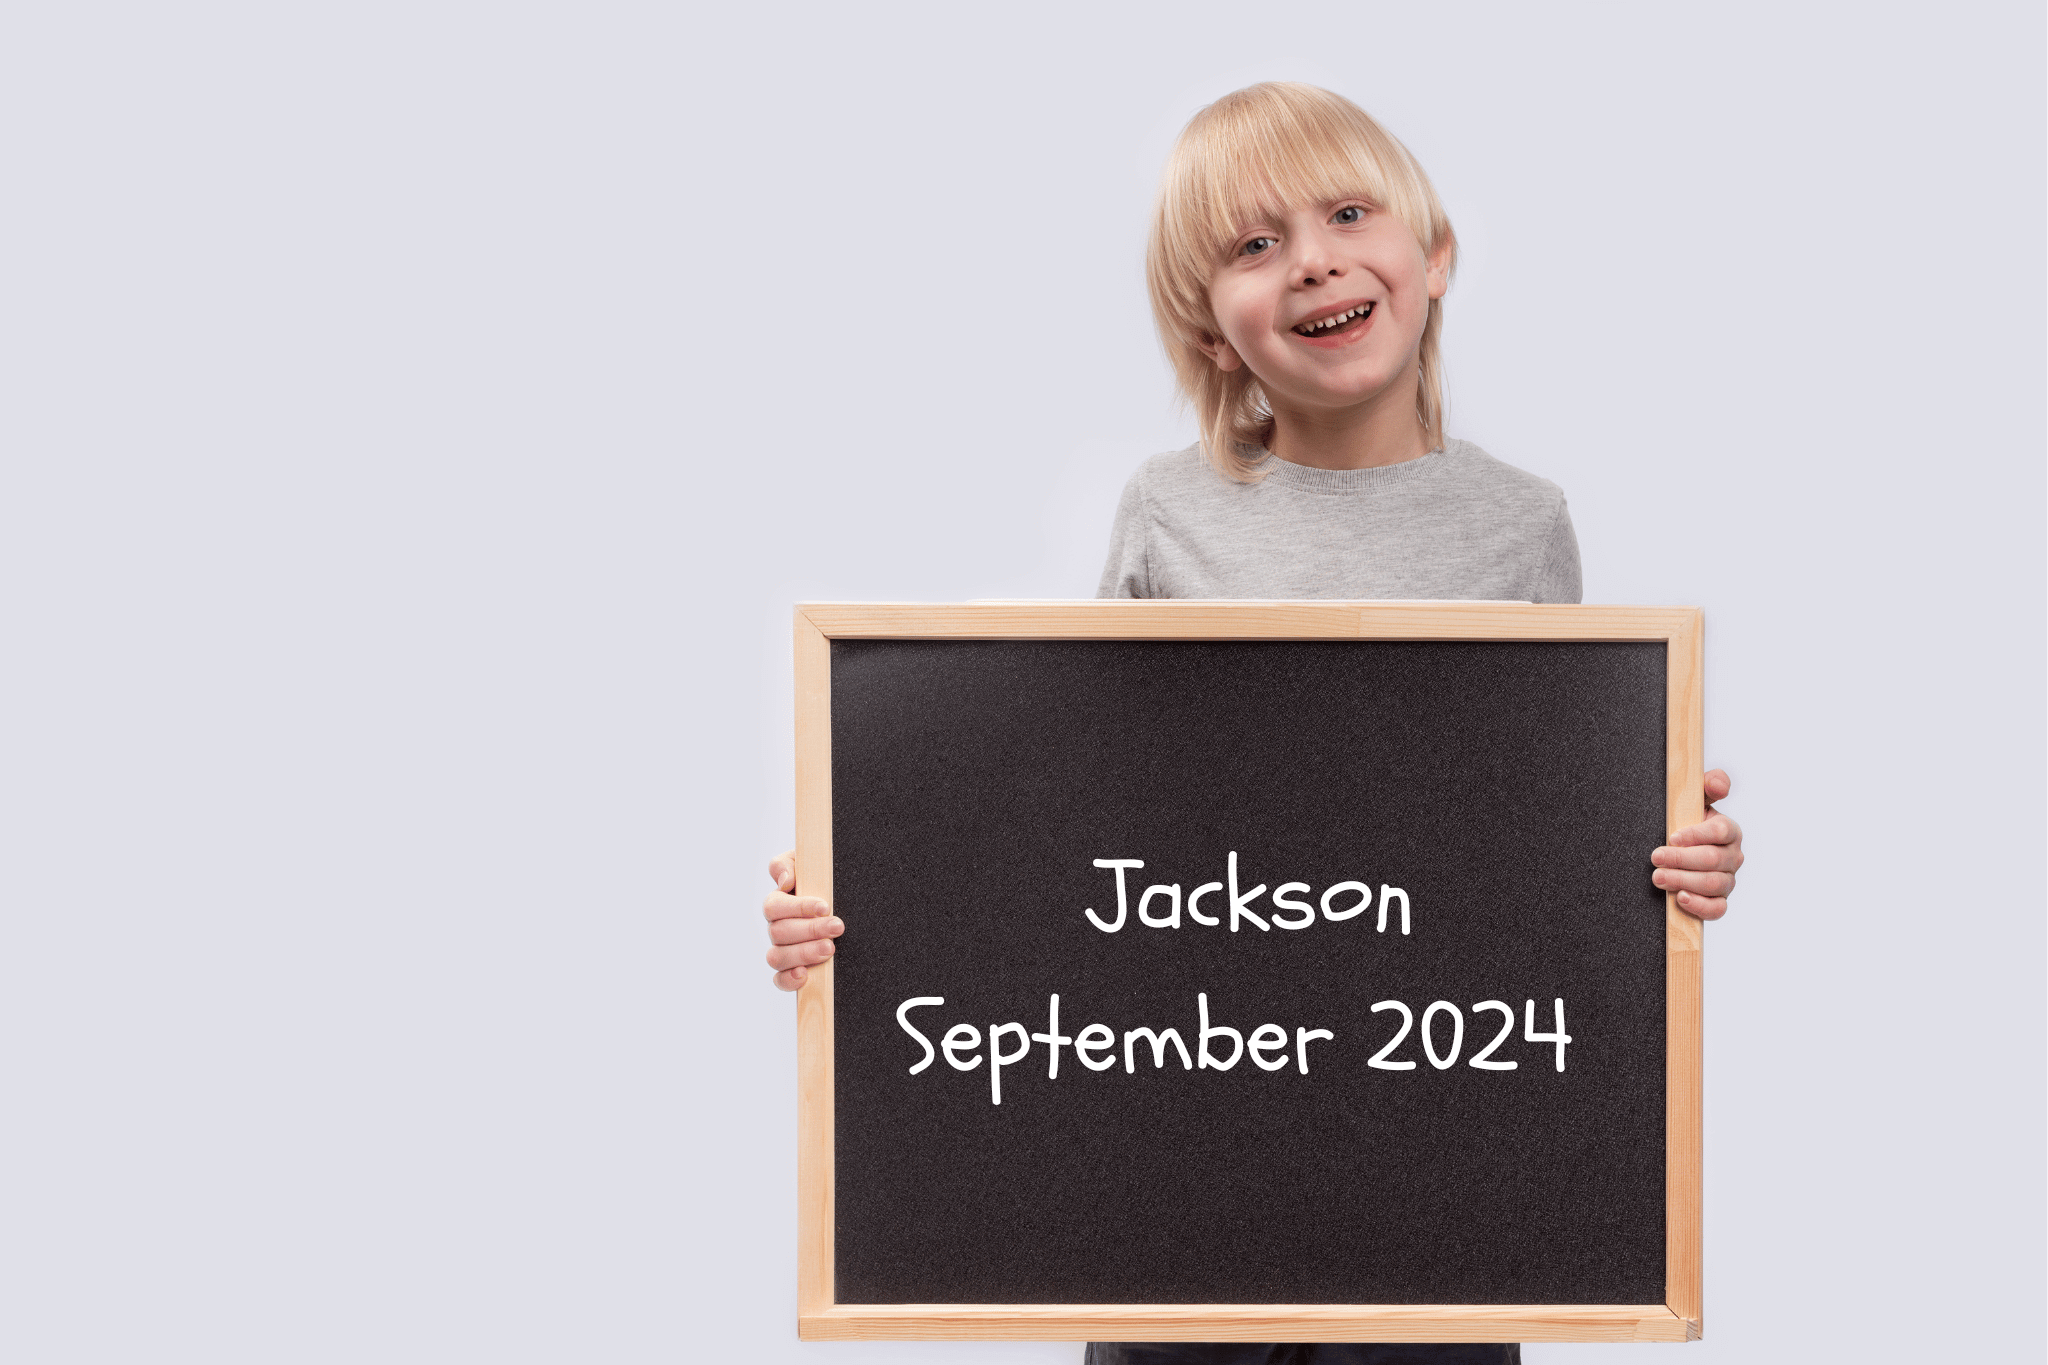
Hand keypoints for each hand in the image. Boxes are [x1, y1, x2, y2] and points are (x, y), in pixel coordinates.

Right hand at [762, 849, 841, 990]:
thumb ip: (789, 865)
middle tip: (837, 927)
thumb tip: (784, 881)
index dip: (798, 908)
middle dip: (811, 930)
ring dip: (804, 953)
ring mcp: (782, 950)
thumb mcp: (807, 865)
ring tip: (830, 949)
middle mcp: (776, 928)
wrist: (844, 903)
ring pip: (777, 956)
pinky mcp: (790, 970)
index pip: (775, 906)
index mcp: (778, 903)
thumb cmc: (821, 881)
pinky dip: (788, 979)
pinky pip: (779, 979)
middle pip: (779, 932)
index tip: (825, 907)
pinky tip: (804, 975)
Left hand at [1652, 769, 1742, 920]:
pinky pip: (1717, 909)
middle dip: (1681, 859)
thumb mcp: (1694, 801)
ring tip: (1658, 877)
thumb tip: (1717, 783)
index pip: (1721, 831)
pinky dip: (1699, 906)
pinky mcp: (1719, 901)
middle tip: (1656, 858)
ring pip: (1713, 884)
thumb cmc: (1686, 824)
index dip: (1697, 834)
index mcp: (1729, 831)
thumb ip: (1707, 785)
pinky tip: (1680, 898)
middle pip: (1712, 860)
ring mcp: (1728, 880)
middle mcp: (1732, 856)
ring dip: (1683, 881)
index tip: (1672, 836)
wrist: (1677, 853)